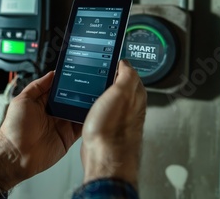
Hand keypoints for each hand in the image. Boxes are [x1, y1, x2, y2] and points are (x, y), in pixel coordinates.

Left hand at [0, 72, 81, 190]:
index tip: (77, 73)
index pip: (58, 89)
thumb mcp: (22, 100)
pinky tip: (92, 114)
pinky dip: (87, 121)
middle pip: (71, 99)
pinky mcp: (68, 137)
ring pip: (78, 112)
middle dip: (79, 93)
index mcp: (42, 103)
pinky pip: (81, 127)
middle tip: (89, 85)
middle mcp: (53, 113)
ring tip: (93, 97)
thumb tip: (51, 74)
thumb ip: (37, 86)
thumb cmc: (14, 129)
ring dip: (85, 106)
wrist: (17, 154)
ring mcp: (61, 125)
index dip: (66, 82)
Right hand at [81, 60, 146, 188]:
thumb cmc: (113, 130)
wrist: (104, 159)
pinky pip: (98, 111)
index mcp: (135, 95)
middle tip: (93, 72)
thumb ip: (127, 75)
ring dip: (97, 93)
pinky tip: (84, 106)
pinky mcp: (104, 128)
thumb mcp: (122, 93)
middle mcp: (128, 107)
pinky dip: (91, 106)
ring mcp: (116, 118)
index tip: (105, 59)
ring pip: (107, 99)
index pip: (128, 73)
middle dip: (105, 78)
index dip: (116, 65)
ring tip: (86, 88)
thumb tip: (125, 62)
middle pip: (117, 86)